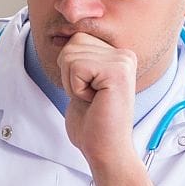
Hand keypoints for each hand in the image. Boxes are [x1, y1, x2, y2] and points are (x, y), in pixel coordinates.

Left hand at [58, 32, 139, 168]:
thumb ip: (78, 57)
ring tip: (93, 99)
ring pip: (70, 55)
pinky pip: (75, 67)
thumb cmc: (92, 122)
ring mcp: (123, 62)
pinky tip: (94, 100)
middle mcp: (124, 54)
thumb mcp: (82, 80)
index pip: (76, 39)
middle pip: (72, 44)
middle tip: (90, 96)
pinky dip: (75, 88)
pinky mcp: (117, 72)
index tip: (89, 90)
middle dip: (70, 74)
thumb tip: (60, 36)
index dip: (71, 69)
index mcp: (118, 55)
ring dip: (73, 83)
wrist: (105, 149)